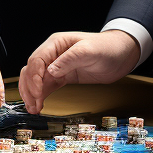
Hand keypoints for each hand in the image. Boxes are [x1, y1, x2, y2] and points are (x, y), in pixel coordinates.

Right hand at [18, 30, 139, 112]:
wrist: (122, 54)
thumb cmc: (108, 47)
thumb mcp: (89, 51)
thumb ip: (69, 59)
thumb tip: (50, 71)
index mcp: (56, 43)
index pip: (37, 60)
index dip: (34, 77)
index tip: (37, 92)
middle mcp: (53, 54)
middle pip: (32, 71)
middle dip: (29, 88)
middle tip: (33, 104)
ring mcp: (58, 66)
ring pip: (36, 80)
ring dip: (32, 94)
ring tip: (33, 108)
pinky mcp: (63, 76)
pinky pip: (46, 86)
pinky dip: (41, 95)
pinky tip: (39, 105)